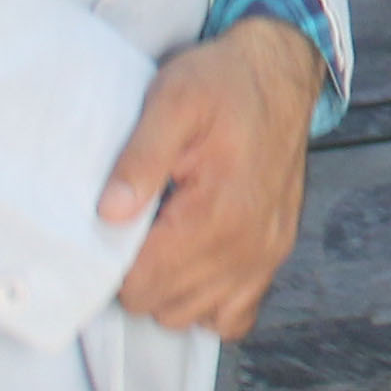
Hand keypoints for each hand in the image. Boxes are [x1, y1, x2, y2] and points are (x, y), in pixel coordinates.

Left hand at [101, 18, 319, 337]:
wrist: (280, 72)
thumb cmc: (222, 83)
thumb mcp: (171, 100)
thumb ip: (139, 158)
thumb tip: (109, 214)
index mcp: (217, 214)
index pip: (140, 285)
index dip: (115, 259)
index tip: (119, 220)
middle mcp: (246, 248)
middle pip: (159, 306)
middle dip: (139, 273)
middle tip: (141, 221)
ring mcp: (265, 257)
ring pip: (190, 317)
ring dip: (170, 288)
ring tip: (166, 234)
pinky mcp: (275, 255)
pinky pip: (233, 317)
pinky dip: (209, 301)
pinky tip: (195, 260)